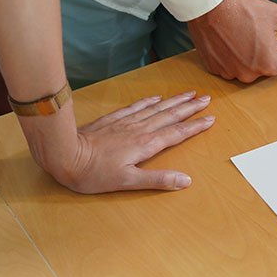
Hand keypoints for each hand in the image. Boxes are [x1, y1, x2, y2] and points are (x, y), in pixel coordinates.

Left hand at [22, 92, 214, 192]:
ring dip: (174, 101)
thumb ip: (158, 180)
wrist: (65, 154)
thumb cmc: (95, 173)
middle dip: (190, 107)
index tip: (210, 118)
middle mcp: (141, 129)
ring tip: (189, 94)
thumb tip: (186, 180)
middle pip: (170, 115)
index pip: (177, 133)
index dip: (195, 126)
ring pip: (156, 108)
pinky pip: (136, 106)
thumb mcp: (128, 182)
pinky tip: (156, 97)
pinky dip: (149, 101)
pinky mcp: (114, 119)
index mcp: (146, 144)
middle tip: (206, 99)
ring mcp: (127, 122)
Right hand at [187, 0, 276, 81]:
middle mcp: (249, 74)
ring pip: (248, 65)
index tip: (268, 32)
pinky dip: (229, 53)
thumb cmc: (241, 9)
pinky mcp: (214, 68)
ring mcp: (229, 73)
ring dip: (246, 52)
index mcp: (269, 64)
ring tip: (237, 33)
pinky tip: (225, 38)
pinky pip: (229, 64)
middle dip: (264, 50)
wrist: (208, 5)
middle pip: (267, 64)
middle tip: (252, 30)